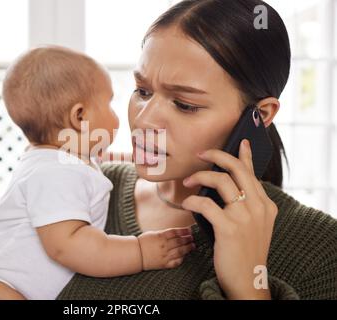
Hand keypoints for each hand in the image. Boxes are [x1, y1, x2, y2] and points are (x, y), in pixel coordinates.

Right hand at [137, 227, 194, 270]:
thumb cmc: (144, 242)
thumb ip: (164, 233)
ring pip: (180, 251)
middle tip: (192, 238)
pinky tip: (184, 255)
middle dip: (188, 239)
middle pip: (179, 241)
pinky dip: (181, 258)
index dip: (184, 231)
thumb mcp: (153, 233)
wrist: (136, 254)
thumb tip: (176, 232)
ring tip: (192, 245)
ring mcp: (164, 255)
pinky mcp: (164, 264)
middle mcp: (164, 246)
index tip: (189, 230)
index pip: (175, 232)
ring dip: (188, 248)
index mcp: (160, 237)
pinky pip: (176, 262)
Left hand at [181, 139, 277, 299]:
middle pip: (237, 168)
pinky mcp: (229, 228)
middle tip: (201, 153)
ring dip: (199, 176)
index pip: (252, 172)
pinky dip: (192, 201)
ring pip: (220, 180)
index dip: (245, 155)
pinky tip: (186, 204)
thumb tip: (227, 185)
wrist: (248, 280)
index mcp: (266, 205)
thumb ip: (247, 205)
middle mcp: (258, 207)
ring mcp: (245, 217)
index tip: (239, 141)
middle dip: (217, 155)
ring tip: (187, 182)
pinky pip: (205, 204)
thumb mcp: (255, 226)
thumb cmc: (246, 252)